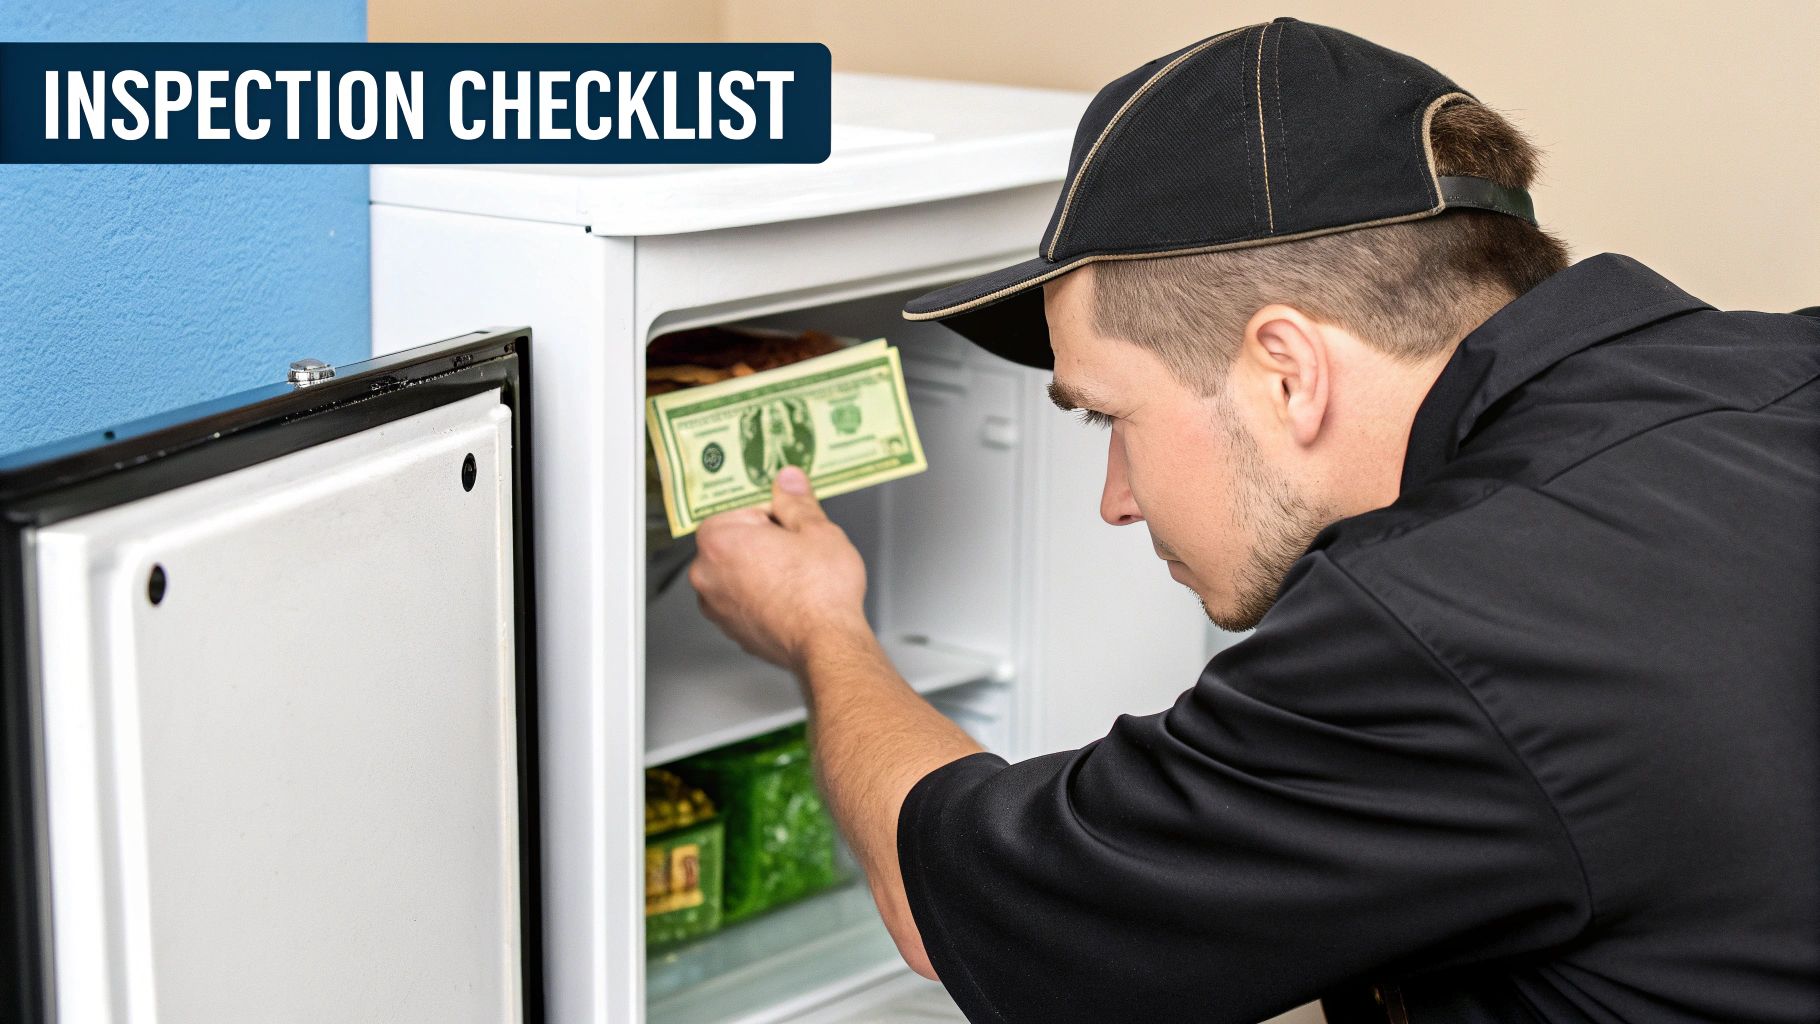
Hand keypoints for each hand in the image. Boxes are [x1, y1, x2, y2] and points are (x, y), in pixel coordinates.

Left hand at [689, 466, 871, 672]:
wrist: (827, 644)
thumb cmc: (820, 591)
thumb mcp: (816, 529)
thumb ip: (796, 500)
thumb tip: (789, 481)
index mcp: (718, 539)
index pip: (741, 507)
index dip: (772, 510)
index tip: (789, 515)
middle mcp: (706, 573)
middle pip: (735, 540)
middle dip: (764, 539)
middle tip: (798, 546)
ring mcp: (716, 606)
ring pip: (738, 572)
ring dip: (761, 568)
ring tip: (796, 573)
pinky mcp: (732, 629)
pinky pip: (743, 600)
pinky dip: (761, 595)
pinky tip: (789, 596)